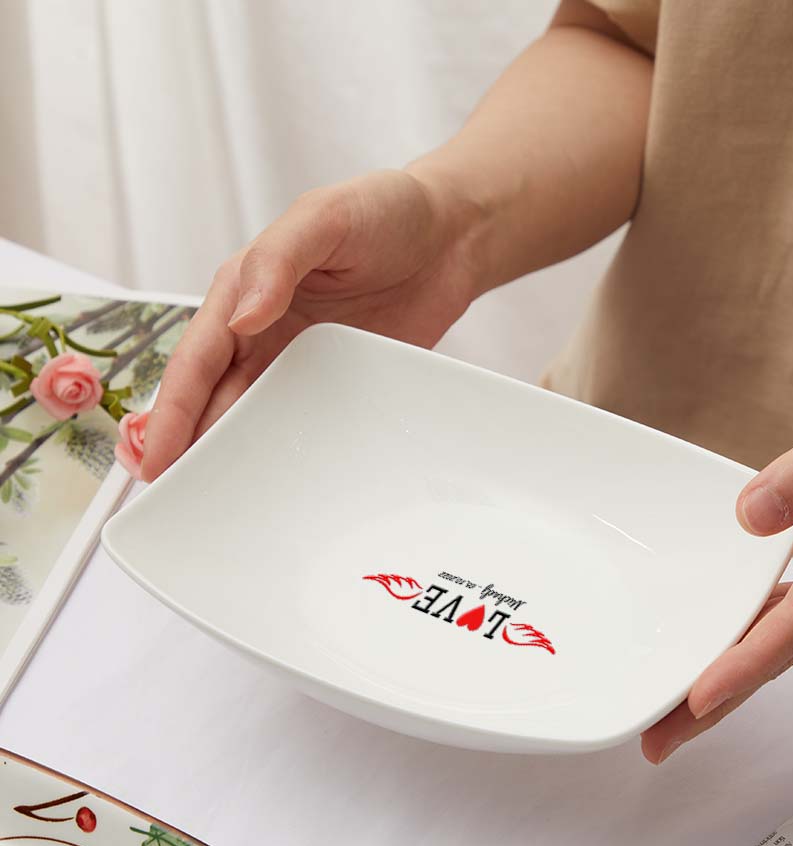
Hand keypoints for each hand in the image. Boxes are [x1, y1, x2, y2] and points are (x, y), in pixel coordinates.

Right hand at [142, 167, 482, 479]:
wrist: (452, 236)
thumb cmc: (383, 211)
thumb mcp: (323, 218)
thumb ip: (278, 260)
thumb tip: (244, 314)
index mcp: (244, 291)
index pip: (197, 360)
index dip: (172, 411)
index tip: (156, 455)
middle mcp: (263, 332)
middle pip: (214, 400)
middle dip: (187, 447)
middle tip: (170, 498)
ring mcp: (302, 362)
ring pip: (254, 418)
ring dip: (233, 458)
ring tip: (213, 504)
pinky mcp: (342, 383)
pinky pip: (308, 425)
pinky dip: (289, 455)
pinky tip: (280, 484)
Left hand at [643, 345, 792, 764]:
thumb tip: (752, 514)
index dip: (751, 660)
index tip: (701, 697)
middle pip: (790, 651)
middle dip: (723, 700)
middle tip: (659, 740)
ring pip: (792, 648)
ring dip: (734, 684)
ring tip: (674, 718)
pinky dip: (757, 650)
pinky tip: (719, 662)